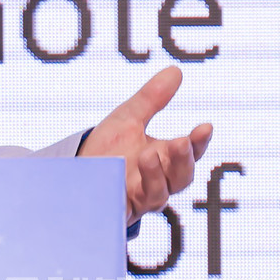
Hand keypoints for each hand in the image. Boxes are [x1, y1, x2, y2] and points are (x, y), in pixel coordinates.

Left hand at [79, 65, 213, 224]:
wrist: (74, 175)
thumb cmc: (106, 149)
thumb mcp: (128, 120)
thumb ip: (152, 99)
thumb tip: (176, 70)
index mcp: (163, 159)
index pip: (189, 153)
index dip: (198, 142)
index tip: (205, 126)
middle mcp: (156, 181)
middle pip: (180, 177)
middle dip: (183, 160)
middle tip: (181, 141)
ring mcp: (137, 198)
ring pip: (159, 194)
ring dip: (156, 175)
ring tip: (148, 154)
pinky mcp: (117, 209)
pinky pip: (127, 206)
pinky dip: (127, 192)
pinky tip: (120, 178)